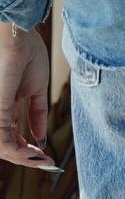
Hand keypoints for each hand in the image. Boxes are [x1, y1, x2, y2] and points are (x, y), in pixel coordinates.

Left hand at [0, 24, 54, 171]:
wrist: (21, 37)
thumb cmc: (27, 54)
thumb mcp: (36, 89)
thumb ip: (37, 114)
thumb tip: (40, 138)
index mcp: (4, 108)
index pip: (11, 137)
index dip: (27, 148)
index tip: (45, 154)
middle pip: (7, 146)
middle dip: (27, 157)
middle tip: (46, 161)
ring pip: (4, 148)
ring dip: (24, 158)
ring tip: (43, 160)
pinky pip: (4, 141)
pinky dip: (19, 152)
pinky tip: (34, 153)